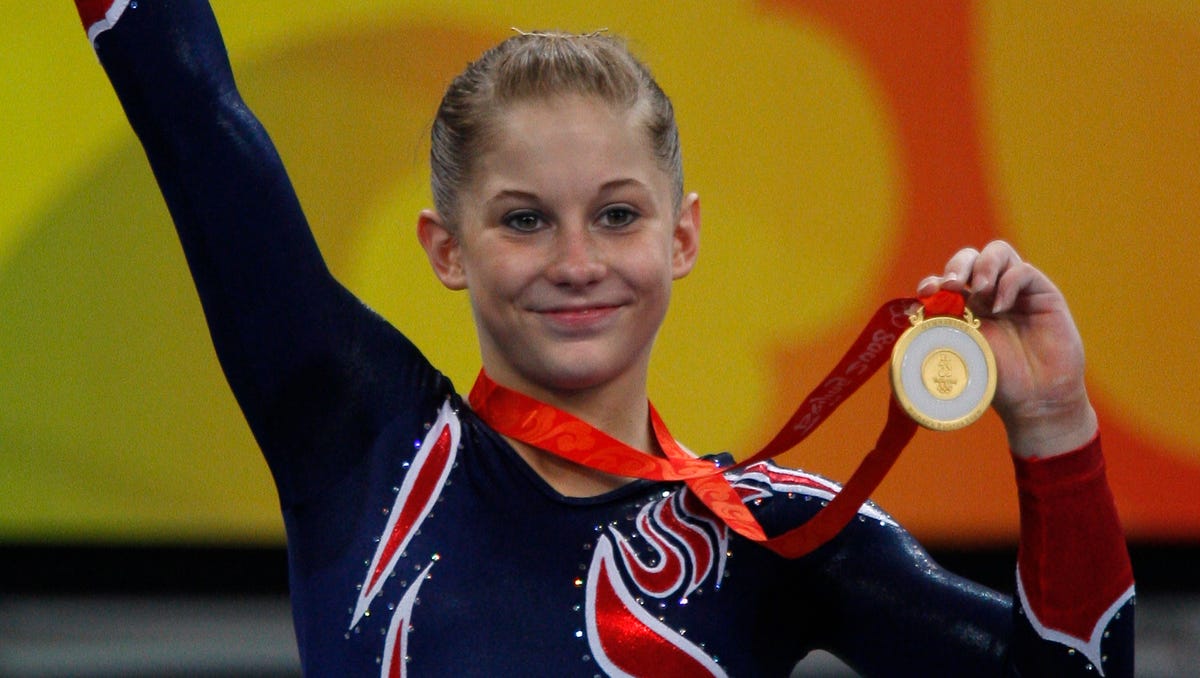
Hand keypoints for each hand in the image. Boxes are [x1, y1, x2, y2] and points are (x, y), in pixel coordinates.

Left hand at [917, 241, 1096, 458]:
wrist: (1035, 400)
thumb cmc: (996, 381)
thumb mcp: (961, 351)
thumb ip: (941, 327)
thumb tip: (912, 308)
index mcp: (965, 307)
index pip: (946, 280)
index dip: (934, 280)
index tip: (925, 293)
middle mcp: (989, 295)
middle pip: (970, 258)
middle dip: (957, 265)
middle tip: (953, 284)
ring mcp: (1016, 292)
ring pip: (998, 252)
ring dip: (983, 266)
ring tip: (980, 289)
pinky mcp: (1042, 293)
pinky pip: (1022, 271)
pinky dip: (1008, 282)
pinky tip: (1001, 307)